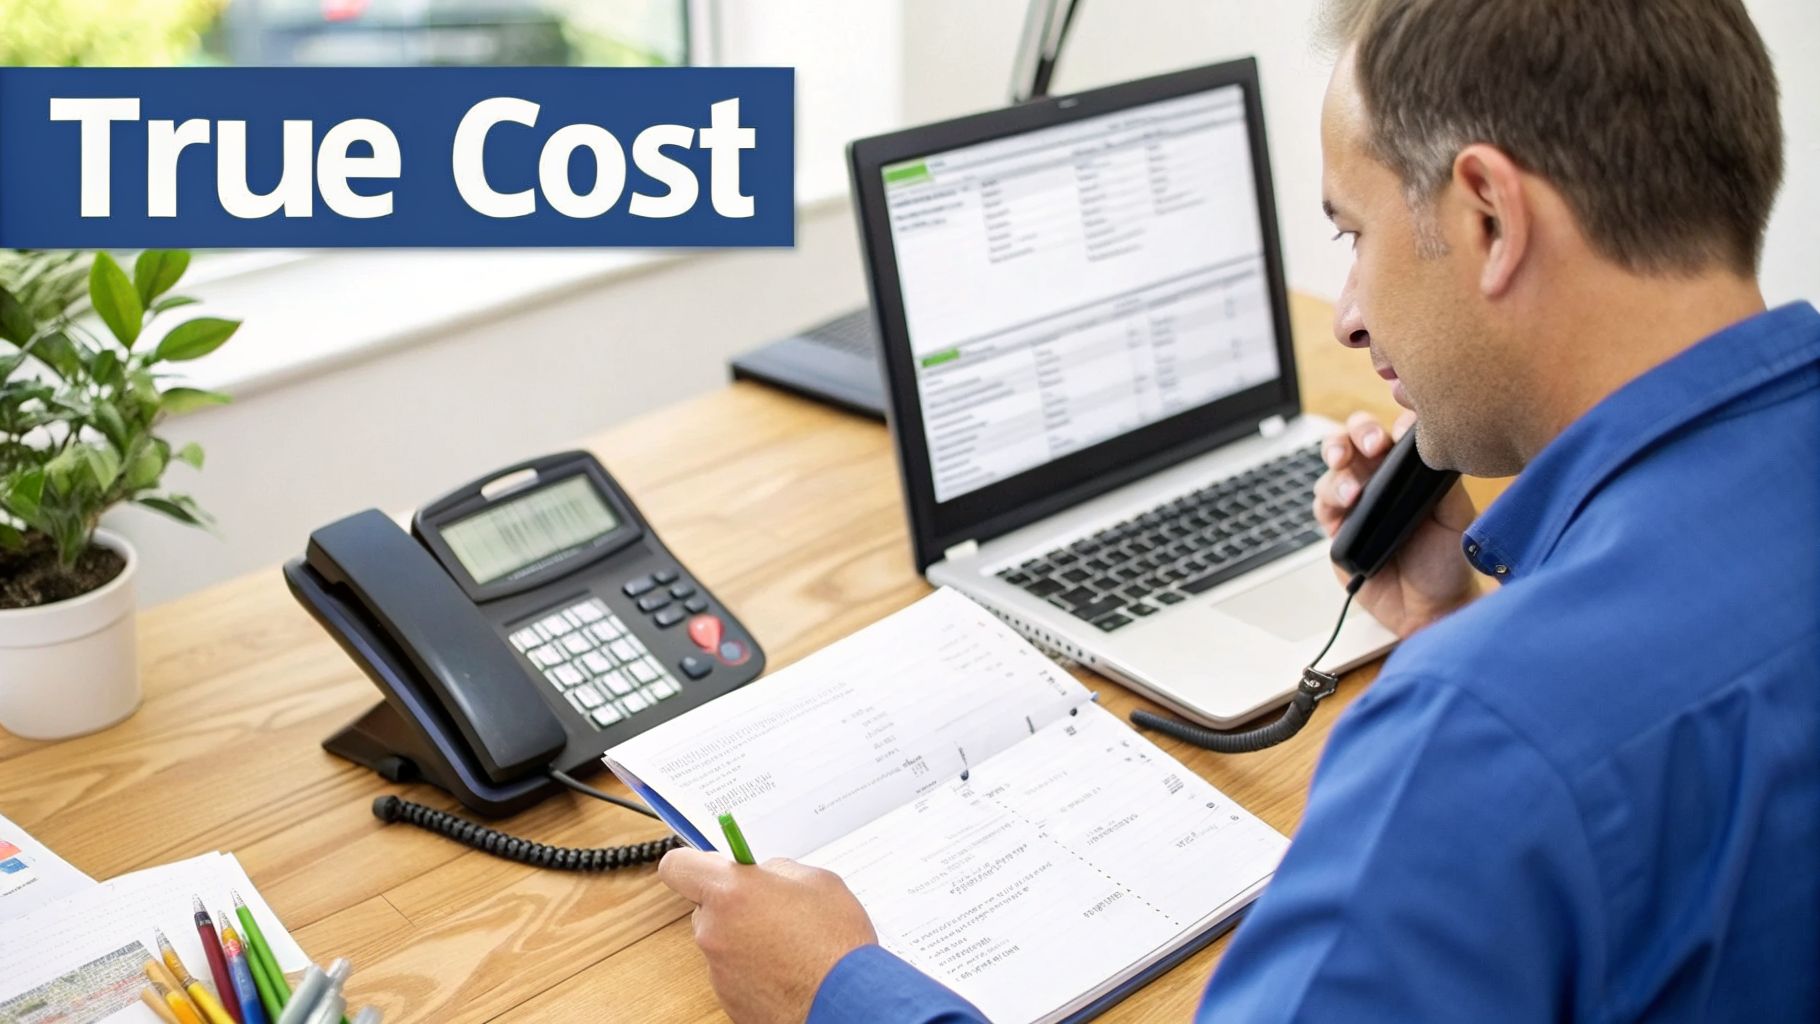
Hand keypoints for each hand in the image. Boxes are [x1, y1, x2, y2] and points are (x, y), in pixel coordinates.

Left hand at [658, 848, 877, 1023]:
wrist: (846, 1003)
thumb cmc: (835, 944)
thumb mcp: (817, 881)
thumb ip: (779, 871)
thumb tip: (766, 875)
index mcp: (730, 893)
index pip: (677, 866)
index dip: (695, 863)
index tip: (716, 866)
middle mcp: (714, 932)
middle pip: (704, 907)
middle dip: (733, 904)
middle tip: (769, 906)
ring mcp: (718, 970)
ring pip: (722, 941)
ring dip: (746, 938)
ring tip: (789, 943)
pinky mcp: (728, 999)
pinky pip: (734, 972)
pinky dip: (754, 969)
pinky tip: (787, 969)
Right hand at [1312, 411, 1479, 637]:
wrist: (1429, 608)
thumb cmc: (1448, 561)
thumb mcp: (1456, 515)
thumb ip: (1442, 479)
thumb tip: (1428, 444)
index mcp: (1411, 469)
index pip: (1397, 431)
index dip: (1395, 423)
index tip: (1402, 434)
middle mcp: (1381, 478)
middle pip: (1357, 436)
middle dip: (1358, 432)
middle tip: (1370, 446)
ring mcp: (1357, 500)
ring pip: (1334, 464)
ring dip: (1338, 465)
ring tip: (1353, 488)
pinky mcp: (1338, 526)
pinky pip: (1321, 502)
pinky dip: (1328, 497)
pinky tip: (1344, 503)